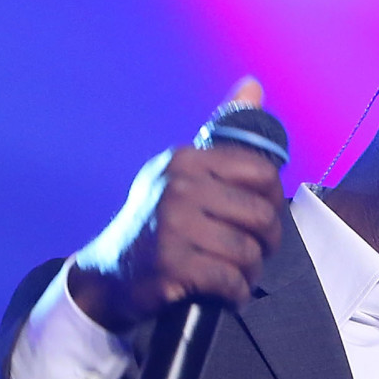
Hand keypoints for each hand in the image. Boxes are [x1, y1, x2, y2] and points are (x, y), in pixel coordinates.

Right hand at [68, 78, 285, 333]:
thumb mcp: (183, 173)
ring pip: (248, 252)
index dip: (271, 202)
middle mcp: (177, 187)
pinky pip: (231, 281)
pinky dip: (234, 294)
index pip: (261, 174)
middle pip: (261, 216)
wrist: (107, 275)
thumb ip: (222, 132)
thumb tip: (253, 83)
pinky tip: (223, 292)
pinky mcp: (171, 266)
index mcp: (185, 160)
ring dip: (248, 272)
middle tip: (250, 253)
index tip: (258, 218)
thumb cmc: (158, 223)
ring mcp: (172, 226)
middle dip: (265, 243)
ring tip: (233, 274)